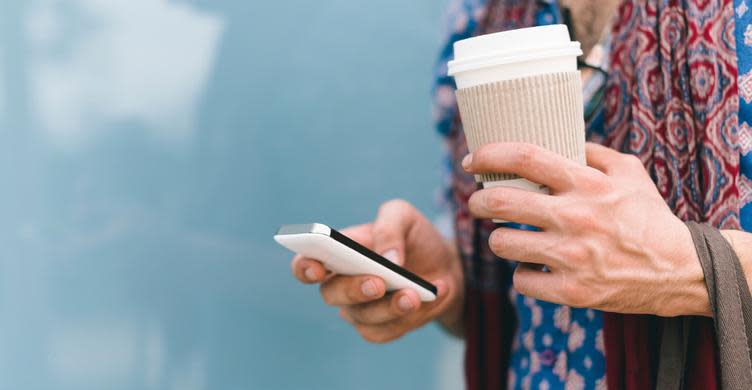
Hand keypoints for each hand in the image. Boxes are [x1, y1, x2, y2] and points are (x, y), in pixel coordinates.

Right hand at [290, 200, 463, 341]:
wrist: (445, 265)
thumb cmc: (414, 237)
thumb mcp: (404, 216)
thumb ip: (389, 227)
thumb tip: (387, 258)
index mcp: (337, 253)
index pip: (306, 264)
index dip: (305, 268)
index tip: (318, 268)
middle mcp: (341, 284)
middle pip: (331, 295)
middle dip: (354, 289)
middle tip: (379, 282)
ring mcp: (359, 310)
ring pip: (363, 318)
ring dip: (391, 307)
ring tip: (415, 294)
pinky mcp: (381, 329)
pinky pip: (388, 331)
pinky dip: (414, 315)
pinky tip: (435, 295)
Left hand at [463, 142, 709, 316]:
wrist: (680, 270)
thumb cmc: (649, 217)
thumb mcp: (629, 172)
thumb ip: (592, 153)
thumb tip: (558, 142)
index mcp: (586, 184)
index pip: (524, 158)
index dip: (489, 155)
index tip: (471, 160)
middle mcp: (574, 217)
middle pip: (500, 202)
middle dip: (478, 201)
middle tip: (478, 203)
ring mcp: (571, 257)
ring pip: (502, 243)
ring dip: (499, 238)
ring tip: (510, 237)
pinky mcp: (572, 290)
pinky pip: (521, 280)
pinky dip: (523, 273)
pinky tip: (534, 267)